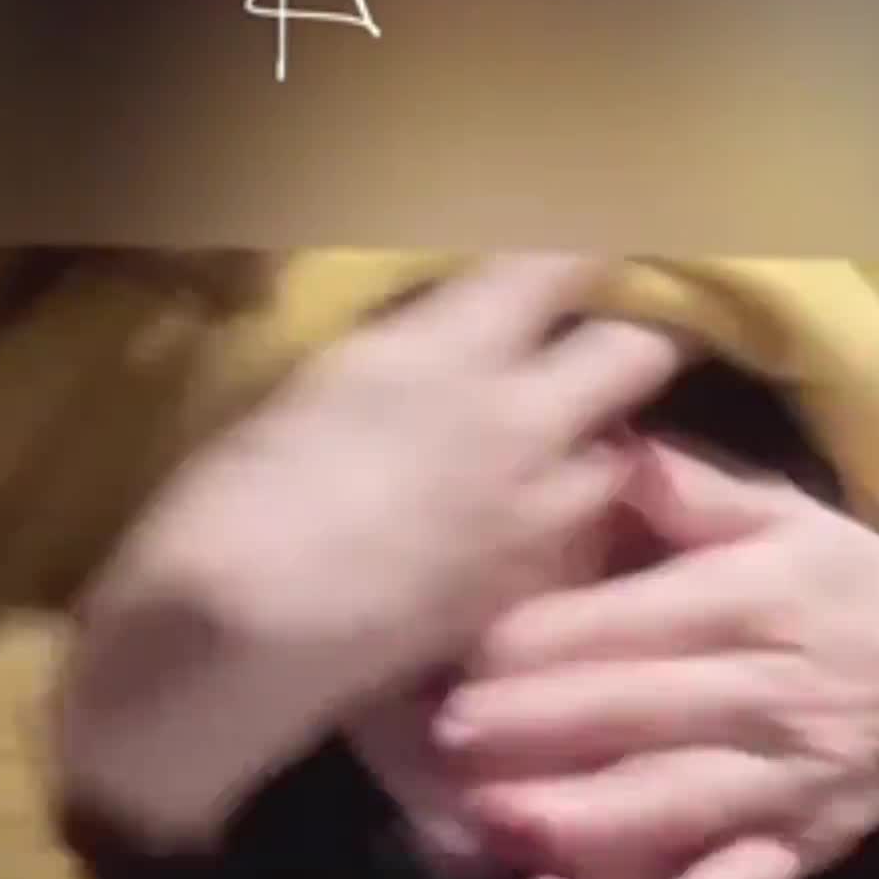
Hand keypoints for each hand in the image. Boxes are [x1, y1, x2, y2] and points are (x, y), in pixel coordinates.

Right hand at [61, 257, 685, 846]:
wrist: (237, 631)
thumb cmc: (240, 488)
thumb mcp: (329, 374)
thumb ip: (415, 340)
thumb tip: (456, 317)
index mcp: (453, 346)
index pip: (562, 260)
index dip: (583, 247)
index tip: (581, 247)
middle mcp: (519, 420)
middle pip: (641, 353)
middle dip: (632, 340)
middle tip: (595, 345)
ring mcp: (537, 515)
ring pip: (625, 456)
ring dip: (601, 443)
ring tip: (553, 449)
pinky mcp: (532, 595)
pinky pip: (582, 542)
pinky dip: (567, 530)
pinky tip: (520, 536)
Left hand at [434, 442, 878, 878]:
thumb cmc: (842, 577)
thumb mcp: (780, 510)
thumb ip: (694, 485)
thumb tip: (615, 445)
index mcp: (752, 595)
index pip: (639, 619)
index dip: (551, 636)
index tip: (466, 647)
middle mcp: (769, 686)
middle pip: (645, 710)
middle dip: (542, 726)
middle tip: (446, 737)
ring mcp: (792, 774)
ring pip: (683, 802)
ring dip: (594, 820)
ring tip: (504, 827)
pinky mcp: (812, 841)